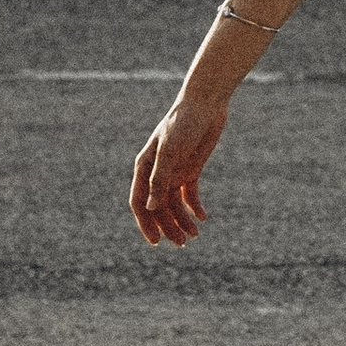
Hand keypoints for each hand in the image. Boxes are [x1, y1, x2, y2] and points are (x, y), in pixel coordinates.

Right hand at [130, 92, 226, 250]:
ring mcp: (174, 170)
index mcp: (144, 167)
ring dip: (182, 220)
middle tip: (182, 243)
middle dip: (168, 226)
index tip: (155, 241)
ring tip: (194, 235)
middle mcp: (157, 172)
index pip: (139, 202)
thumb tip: (150, 208)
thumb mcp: (171, 152)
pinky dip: (195, 207)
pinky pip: (190, 194)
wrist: (206, 102)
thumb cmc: (184, 123)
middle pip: (158, 207)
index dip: (145, 223)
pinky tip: (203, 217)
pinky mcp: (191, 168)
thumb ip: (159, 179)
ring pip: (175, 204)